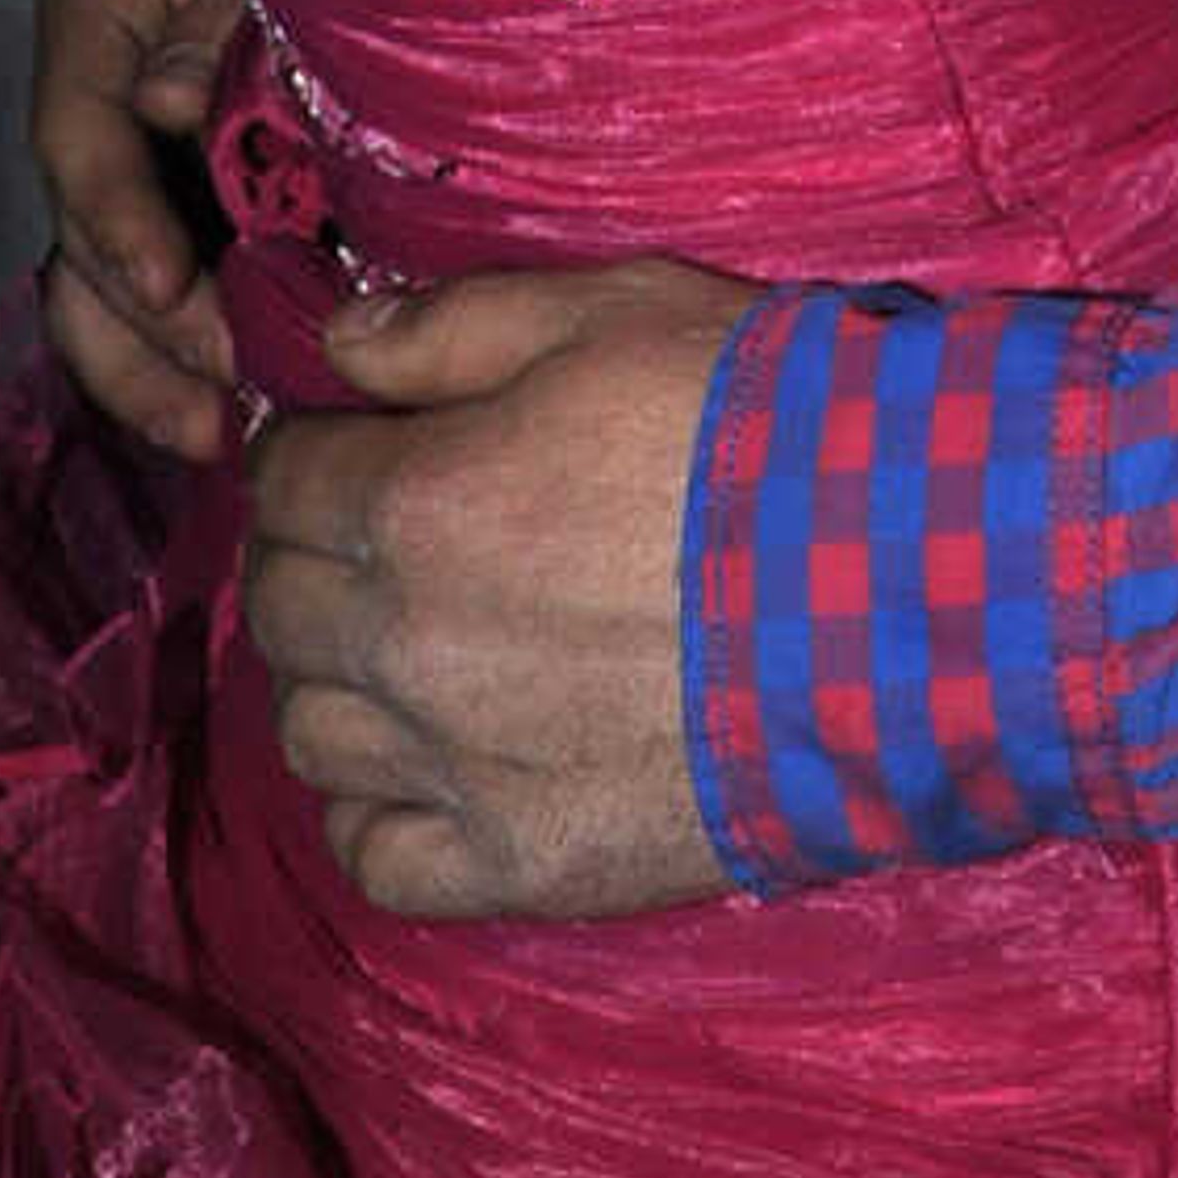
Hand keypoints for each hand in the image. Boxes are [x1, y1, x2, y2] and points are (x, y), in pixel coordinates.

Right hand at [36, 0, 242, 462]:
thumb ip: (228, 8)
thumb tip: (163, 102)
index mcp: (107, 7)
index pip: (78, 124)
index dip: (114, 216)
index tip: (173, 286)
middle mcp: (108, 92)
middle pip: (80, 228)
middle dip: (144, 324)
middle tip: (225, 393)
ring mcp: (146, 159)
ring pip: (98, 285)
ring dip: (149, 369)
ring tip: (220, 436)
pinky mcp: (196, 206)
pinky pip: (158, 296)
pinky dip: (182, 360)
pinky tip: (231, 416)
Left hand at [244, 259, 751, 918]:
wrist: (899, 583)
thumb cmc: (761, 425)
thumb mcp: (618, 314)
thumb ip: (457, 325)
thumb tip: (338, 341)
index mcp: (412, 502)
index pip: (284, 479)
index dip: (308, 450)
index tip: (341, 444)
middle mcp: (404, 643)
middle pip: (279, 607)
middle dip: (310, 557)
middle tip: (374, 535)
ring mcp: (454, 767)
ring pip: (310, 734)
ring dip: (338, 680)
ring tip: (404, 647)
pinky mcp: (519, 862)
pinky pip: (374, 853)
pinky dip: (378, 808)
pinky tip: (428, 763)